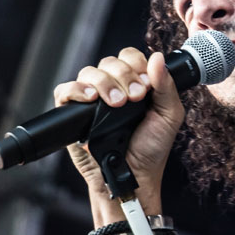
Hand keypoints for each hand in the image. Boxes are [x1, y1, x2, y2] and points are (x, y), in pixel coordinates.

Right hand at [53, 48, 185, 218]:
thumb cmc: (151, 149)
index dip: (137, 65)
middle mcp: (112, 88)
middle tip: (134, 98)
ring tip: (116, 103)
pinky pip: (65, 90)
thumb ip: (166, 85)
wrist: (132, 176)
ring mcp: (91, 100)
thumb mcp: (169, 116)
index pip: (129, 57)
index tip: (146, 85)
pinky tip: (91, 99)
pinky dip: (76, 90)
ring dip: (103, 83)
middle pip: (109, 62)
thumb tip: (158, 57)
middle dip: (123, 76)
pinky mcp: (73, 114)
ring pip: (88, 72)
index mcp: (134, 84)